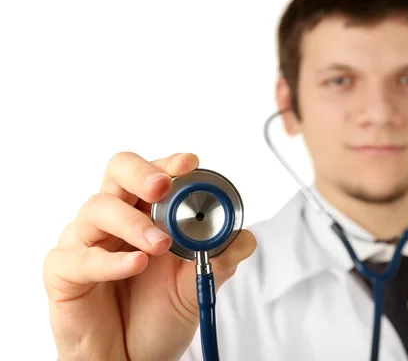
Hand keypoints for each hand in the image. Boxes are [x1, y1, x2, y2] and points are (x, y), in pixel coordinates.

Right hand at [43, 152, 256, 360]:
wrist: (134, 359)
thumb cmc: (160, 316)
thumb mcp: (197, 285)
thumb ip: (219, 260)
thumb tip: (245, 238)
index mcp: (147, 213)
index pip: (153, 173)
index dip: (168, 164)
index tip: (190, 163)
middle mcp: (115, 220)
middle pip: (117, 172)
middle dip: (141, 173)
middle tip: (162, 187)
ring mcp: (86, 241)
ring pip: (97, 208)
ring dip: (133, 223)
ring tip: (159, 245)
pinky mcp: (64, 271)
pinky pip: (78, 256)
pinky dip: (110, 260)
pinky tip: (135, 265)